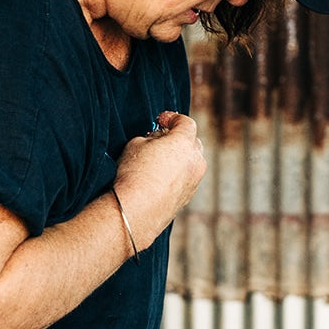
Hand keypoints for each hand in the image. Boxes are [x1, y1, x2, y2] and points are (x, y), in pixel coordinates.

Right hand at [113, 111, 205, 248]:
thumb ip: (151, 138)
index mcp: (184, 143)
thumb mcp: (136, 143)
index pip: (186, 123)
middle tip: (160, 140)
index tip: (160, 120)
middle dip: (178, 138)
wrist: (136, 211)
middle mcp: (195, 161)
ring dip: (180, 157)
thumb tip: (156, 141)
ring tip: (158, 160)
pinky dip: (178, 174)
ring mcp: (194, 181)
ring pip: (192, 162)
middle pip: (193, 142)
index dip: (172, 118)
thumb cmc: (134, 174)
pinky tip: (160, 178)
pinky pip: (186, 178)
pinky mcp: (188, 197)